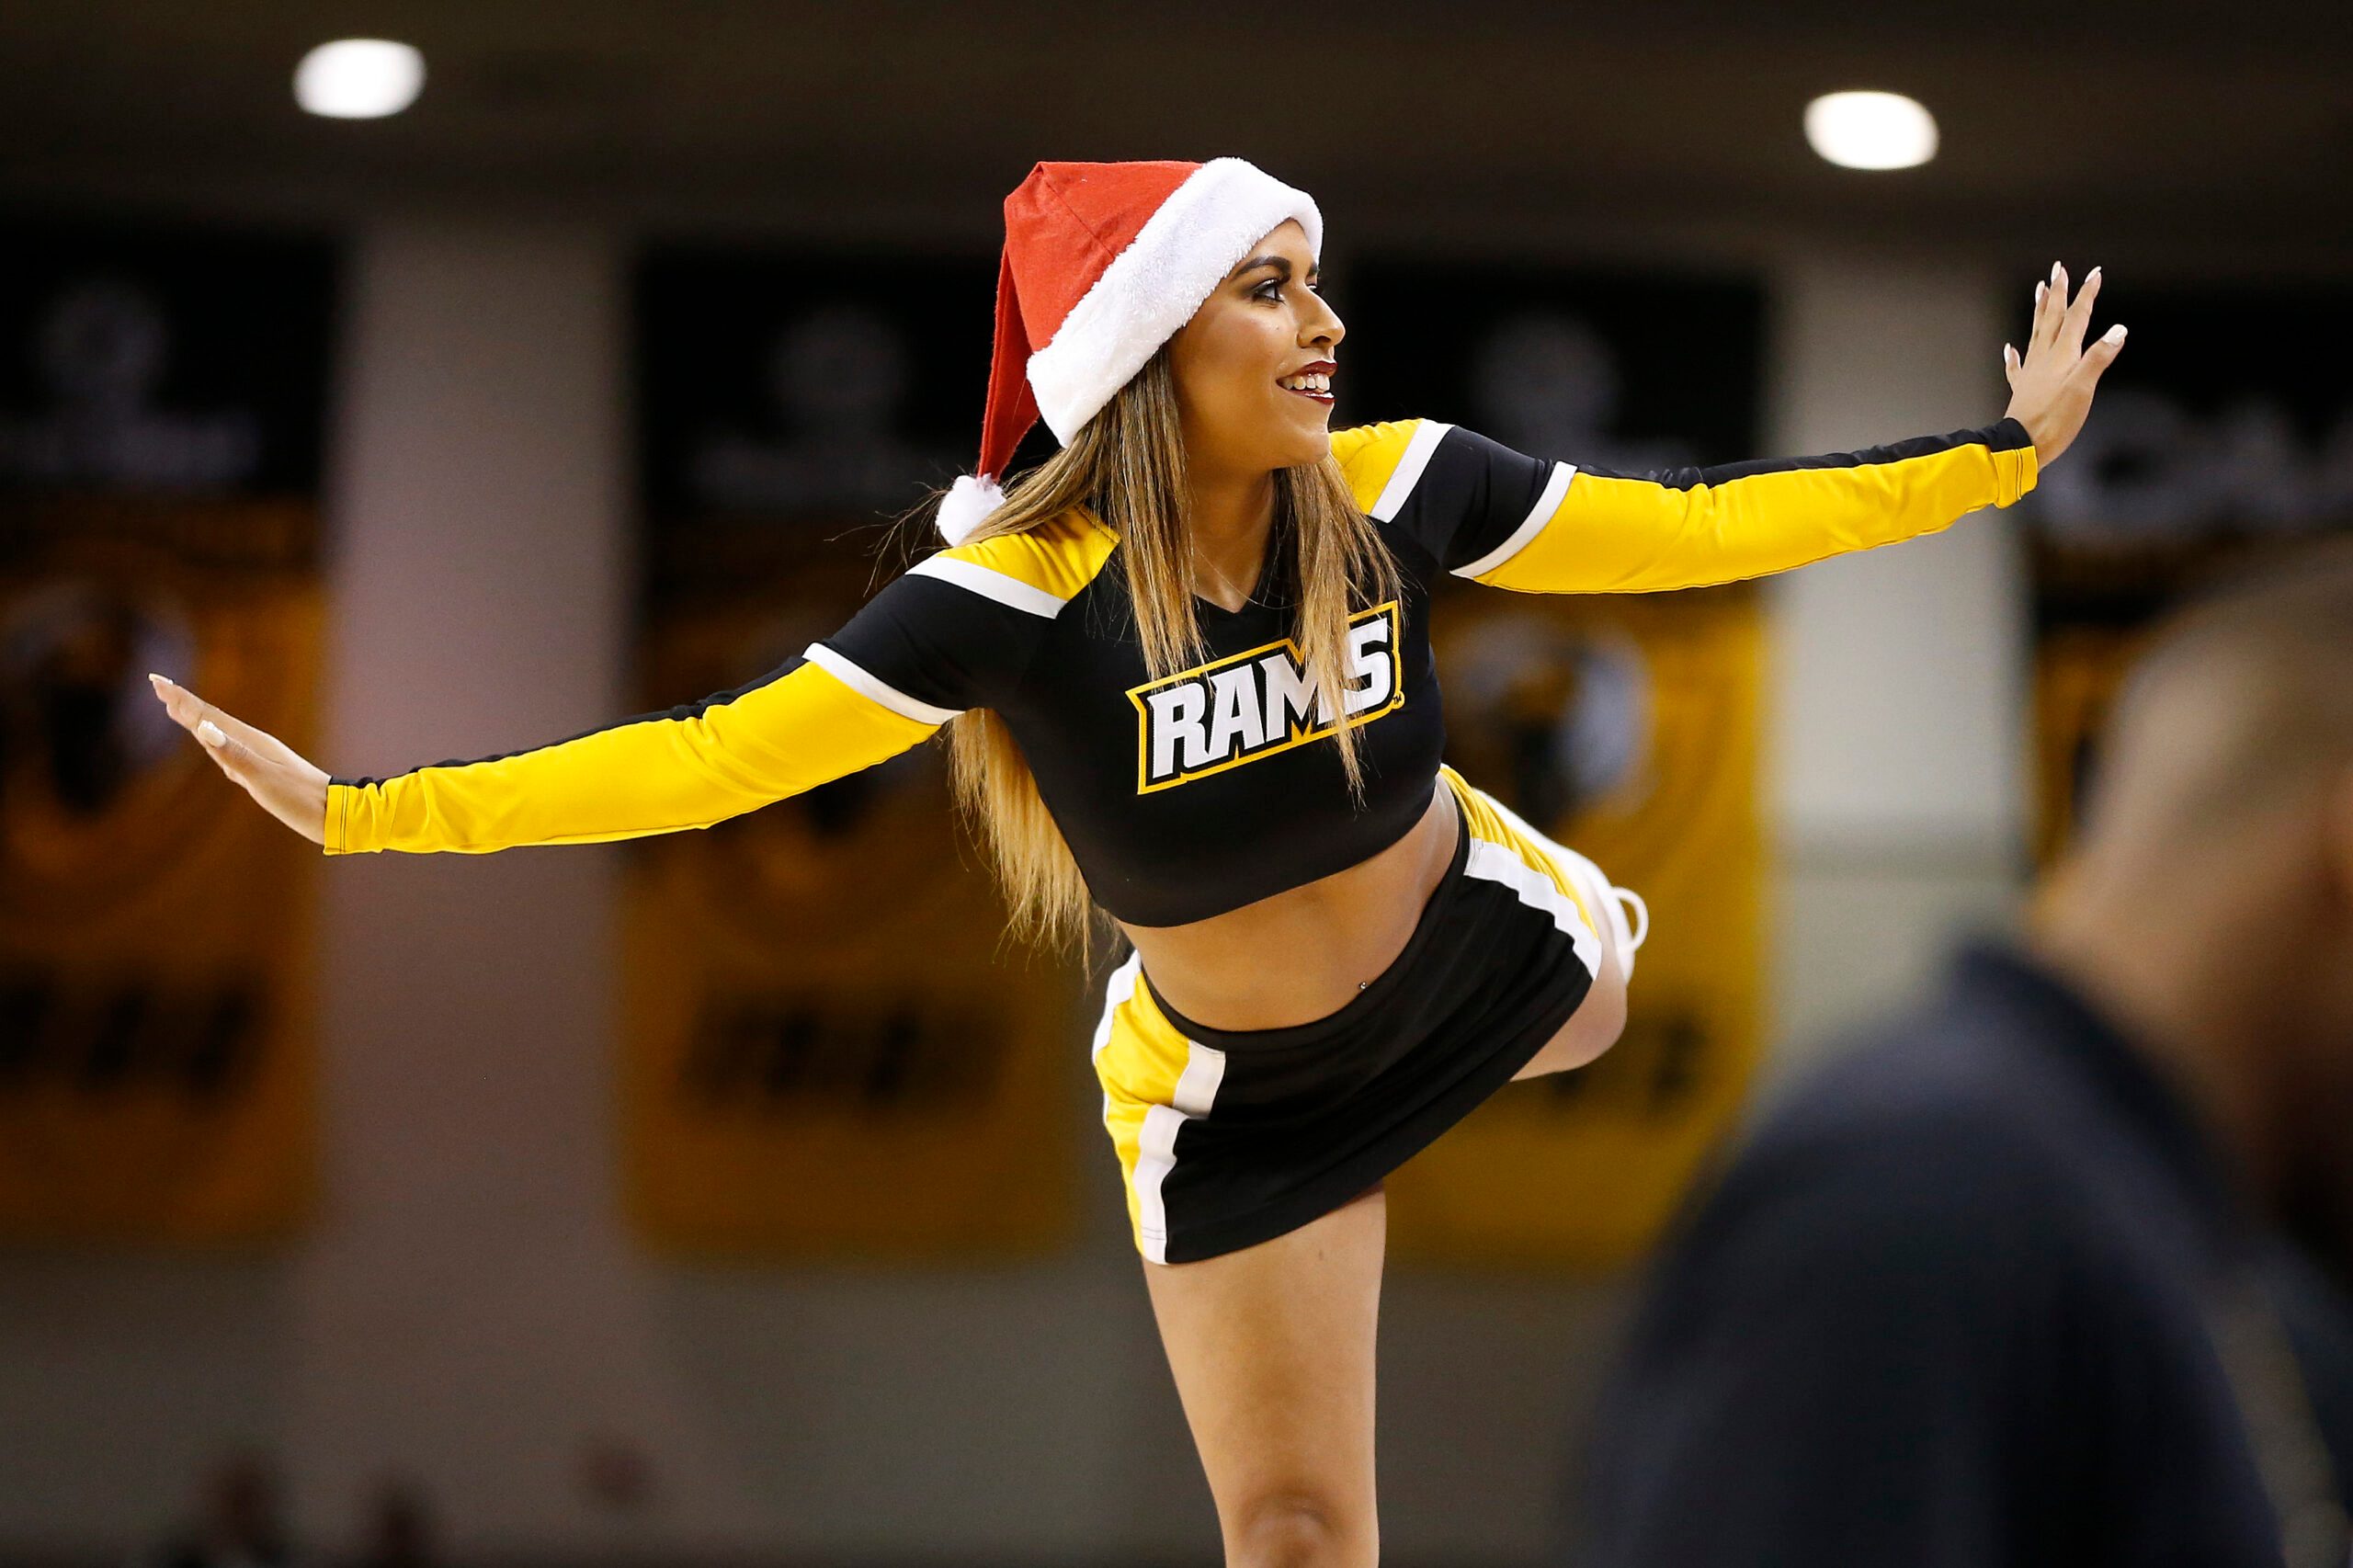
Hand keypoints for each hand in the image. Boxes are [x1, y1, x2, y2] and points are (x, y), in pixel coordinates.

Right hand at [148, 672, 331, 845]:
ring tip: (178, 708)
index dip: (181, 700)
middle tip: (159, 685)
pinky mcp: (261, 773)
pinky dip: (213, 743)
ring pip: (218, 733)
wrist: (335, 814)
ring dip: (196, 719)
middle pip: (211, 719)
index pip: (208, 716)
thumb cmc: (300, 799)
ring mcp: (258, 758)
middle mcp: (253, 745)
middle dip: (183, 704)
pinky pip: (229, 752)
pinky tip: (212, 743)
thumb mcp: (263, 779)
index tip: (157, 680)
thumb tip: (204, 728)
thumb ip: (234, 755)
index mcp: (250, 742)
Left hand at [2002, 261, 2125, 466]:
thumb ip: (2099, 358)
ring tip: (2039, 291)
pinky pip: (2017, 367)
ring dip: (2040, 311)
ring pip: (2035, 334)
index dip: (2086, 295)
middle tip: (2058, 268)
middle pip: (2051, 319)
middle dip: (2057, 293)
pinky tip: (2010, 348)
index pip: (2077, 318)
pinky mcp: (2022, 391)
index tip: (2094, 273)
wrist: (2020, 448)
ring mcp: (2031, 374)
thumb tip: (2118, 330)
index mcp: (2061, 356)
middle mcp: (2044, 359)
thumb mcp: (2083, 389)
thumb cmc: (2054, 421)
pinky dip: (2014, 355)